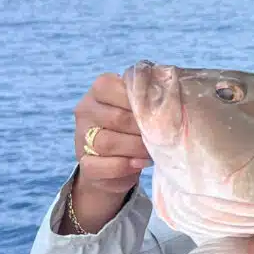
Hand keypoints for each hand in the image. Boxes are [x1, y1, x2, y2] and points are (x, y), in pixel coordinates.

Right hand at [73, 72, 151, 196]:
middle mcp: (86, 111)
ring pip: (107, 142)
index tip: (157, 111)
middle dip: (143, 129)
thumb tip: (173, 99)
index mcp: (99, 92)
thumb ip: (149, 100)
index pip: (109, 87)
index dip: (137, 100)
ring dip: (135, 148)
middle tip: (161, 136)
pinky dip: (123, 166)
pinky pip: (101, 165)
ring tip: (151, 151)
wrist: (115, 166)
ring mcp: (81, 138)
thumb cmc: (133, 129)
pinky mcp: (85, 164)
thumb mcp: (139, 109)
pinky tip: (138, 164)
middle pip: (116, 118)